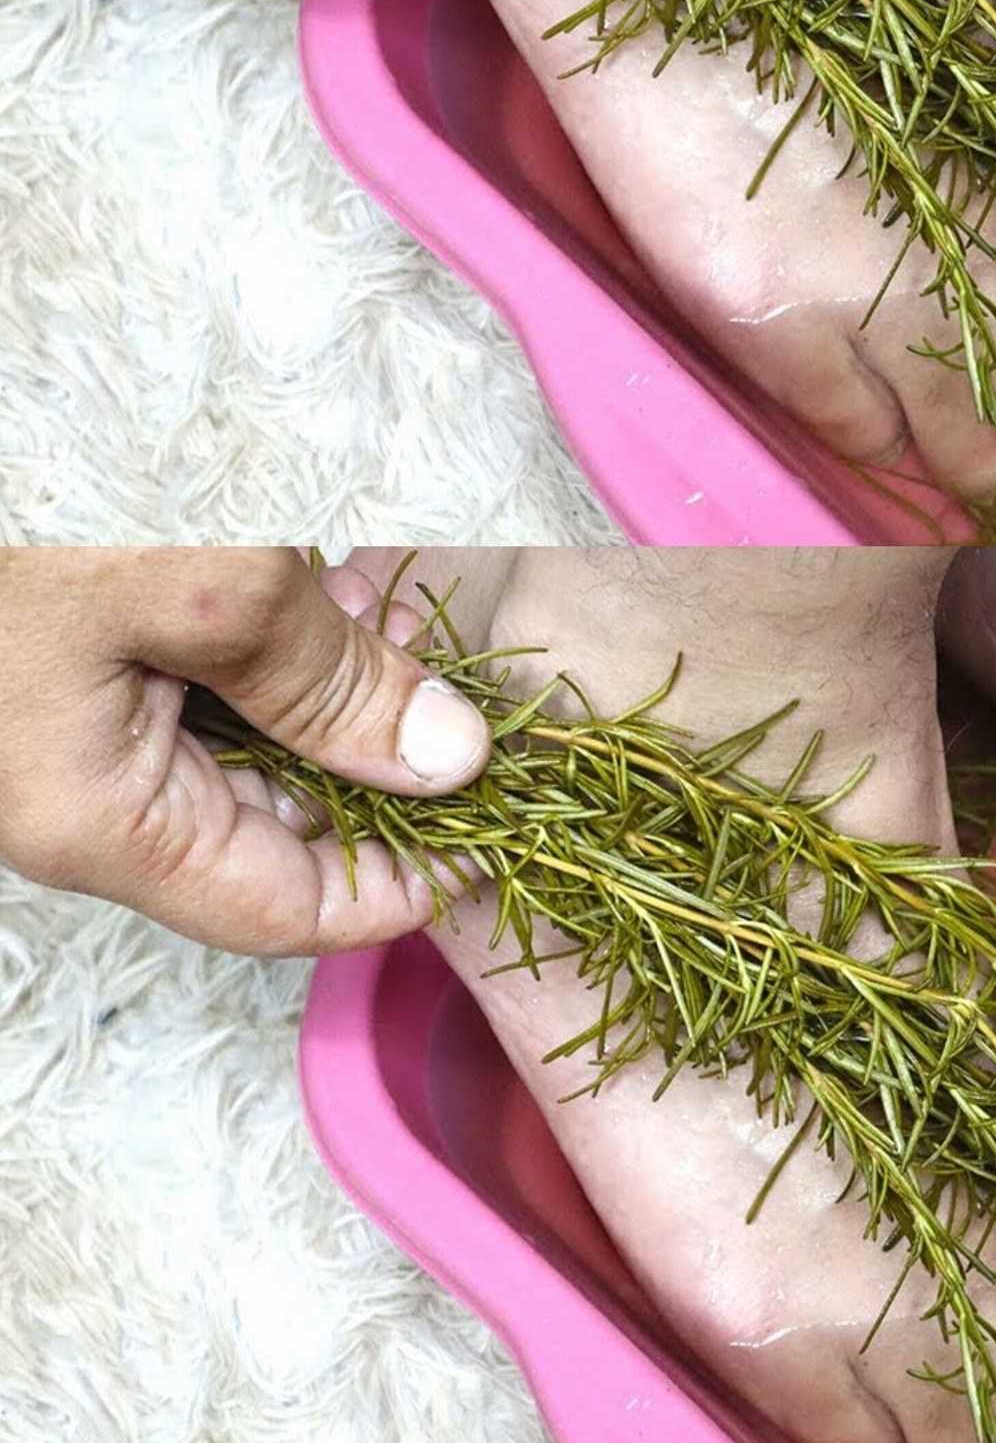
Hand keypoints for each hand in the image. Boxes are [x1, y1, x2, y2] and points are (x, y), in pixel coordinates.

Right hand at [0, 548, 491, 952]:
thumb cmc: (21, 528)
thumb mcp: (197, 592)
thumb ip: (328, 681)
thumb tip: (453, 758)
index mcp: (112, 826)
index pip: (293, 914)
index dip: (409, 881)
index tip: (500, 821)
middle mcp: (102, 809)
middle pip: (288, 835)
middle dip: (386, 765)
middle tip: (453, 682)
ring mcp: (94, 747)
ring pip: (262, 759)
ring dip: (343, 697)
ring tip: (388, 614)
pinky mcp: (97, 682)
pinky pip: (220, 700)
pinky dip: (289, 655)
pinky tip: (325, 586)